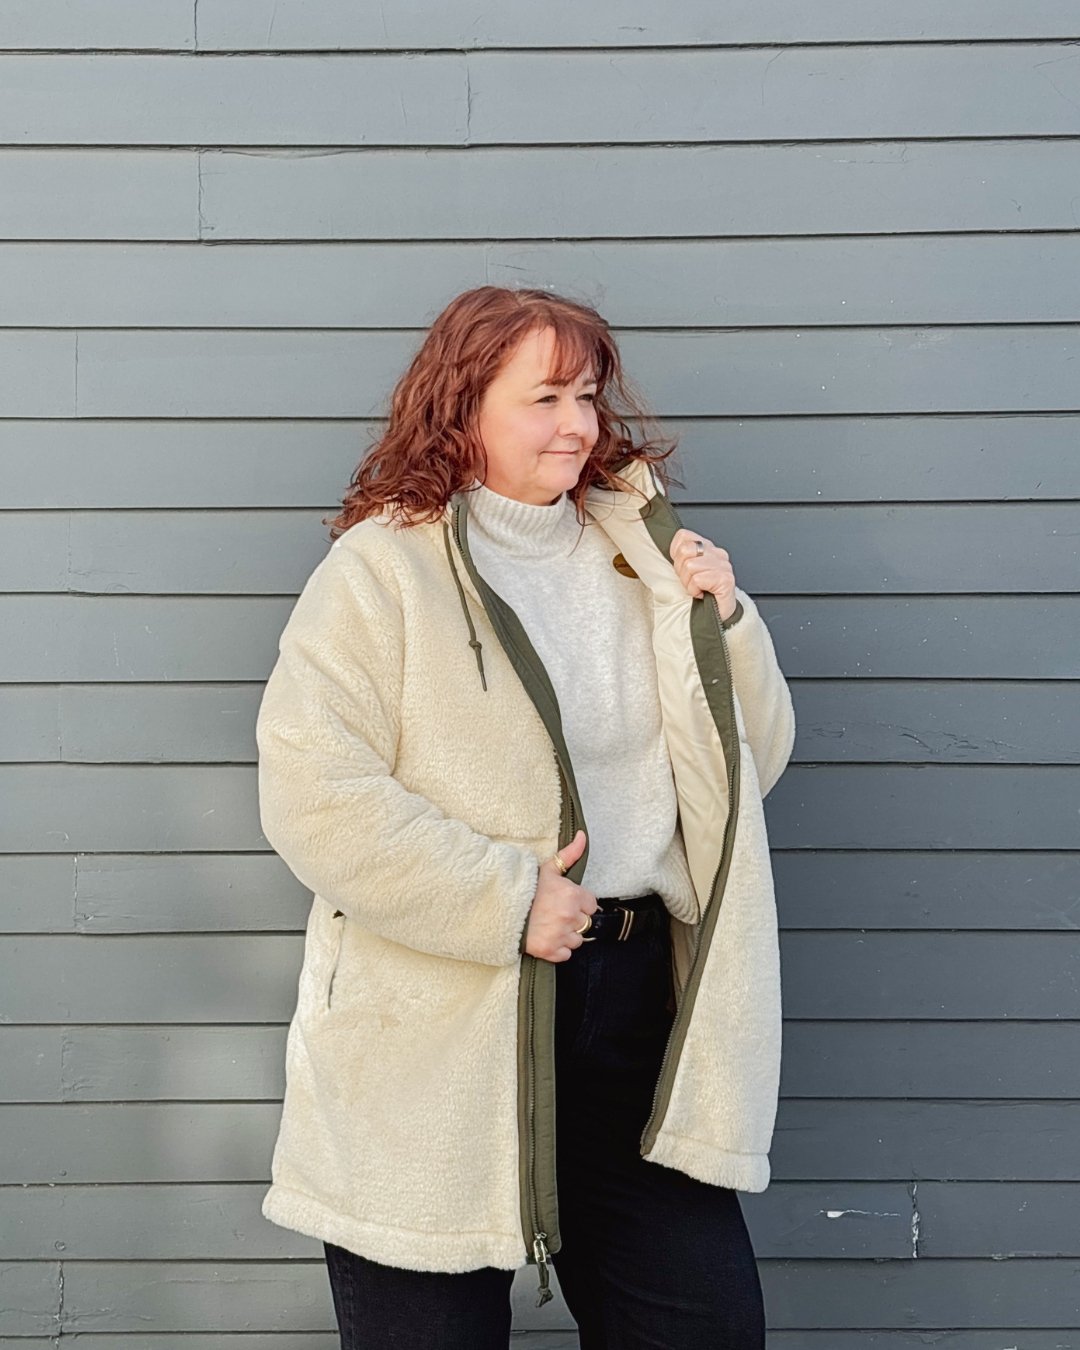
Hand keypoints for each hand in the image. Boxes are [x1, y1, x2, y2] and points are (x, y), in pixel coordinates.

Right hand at [523, 830, 597, 963]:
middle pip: (586, 923)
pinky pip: (565, 954)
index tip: (567, 902)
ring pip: (577, 940)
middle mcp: (569, 916)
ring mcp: (560, 935)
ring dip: (567, 935)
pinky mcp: (550, 950)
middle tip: (557, 913)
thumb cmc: (525, 889)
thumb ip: (569, 854)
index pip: (592, 904)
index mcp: (572, 895)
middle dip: (574, 919)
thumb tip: (583, 837)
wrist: (500, 909)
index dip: (580, 903)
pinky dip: (558, 949)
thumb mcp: (548, 869)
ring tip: (551, 925)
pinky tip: (548, 937)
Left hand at [669, 528, 737, 622]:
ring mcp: (724, 566)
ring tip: (697, 589)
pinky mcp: (726, 579)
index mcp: (708, 547)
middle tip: (691, 582)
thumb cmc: (699, 594)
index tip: (683, 570)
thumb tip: (660, 550)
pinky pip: (698, 579)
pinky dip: (695, 590)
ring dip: (688, 583)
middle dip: (681, 571)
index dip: (676, 554)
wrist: (715, 617)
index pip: (683, 536)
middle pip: (684, 550)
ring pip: (690, 566)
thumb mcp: (684, 571)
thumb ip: (678, 557)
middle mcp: (718, 553)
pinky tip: (702, 594)